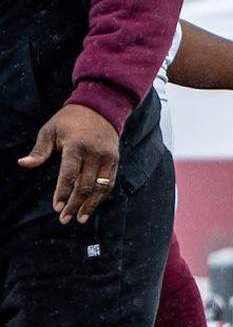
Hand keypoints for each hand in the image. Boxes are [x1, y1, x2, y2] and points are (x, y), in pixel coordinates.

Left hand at [18, 102, 120, 223]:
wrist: (100, 108)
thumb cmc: (69, 120)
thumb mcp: (50, 130)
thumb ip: (39, 150)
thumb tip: (23, 164)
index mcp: (77, 145)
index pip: (69, 174)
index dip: (63, 192)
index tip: (56, 207)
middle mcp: (95, 153)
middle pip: (85, 185)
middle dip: (74, 204)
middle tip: (64, 218)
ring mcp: (108, 157)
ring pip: (100, 187)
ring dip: (90, 205)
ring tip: (80, 218)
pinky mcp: (115, 160)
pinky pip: (109, 183)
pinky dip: (101, 196)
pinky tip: (91, 206)